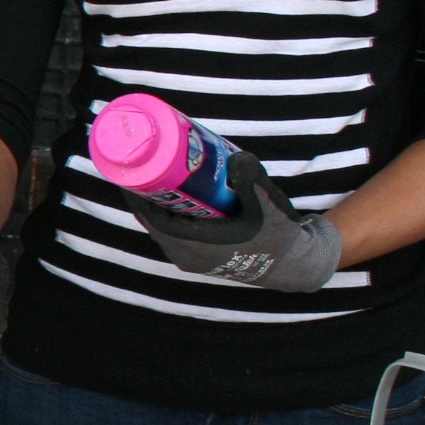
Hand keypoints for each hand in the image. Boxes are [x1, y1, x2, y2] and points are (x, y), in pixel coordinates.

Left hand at [126, 152, 342, 292]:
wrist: (292, 266)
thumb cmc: (279, 237)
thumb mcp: (269, 206)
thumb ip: (253, 182)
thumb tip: (237, 158)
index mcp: (198, 246)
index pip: (155, 219)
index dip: (139, 195)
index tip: (132, 169)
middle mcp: (188, 256)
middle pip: (154, 221)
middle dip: (146, 192)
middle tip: (144, 161)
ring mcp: (190, 259)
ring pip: (162, 226)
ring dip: (157, 202)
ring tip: (156, 172)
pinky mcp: (196, 257)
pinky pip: (172, 232)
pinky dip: (168, 212)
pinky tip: (173, 192)